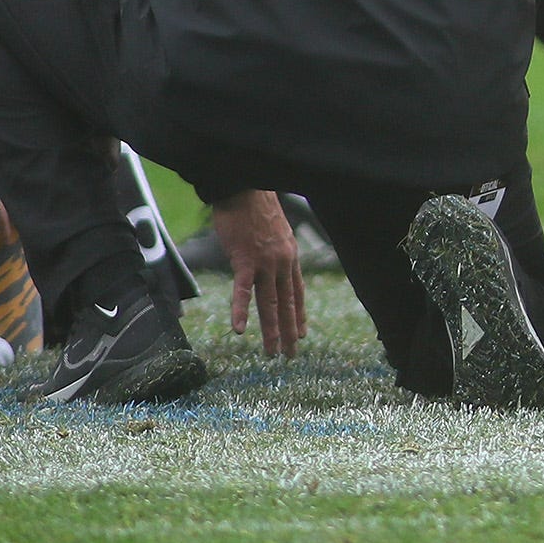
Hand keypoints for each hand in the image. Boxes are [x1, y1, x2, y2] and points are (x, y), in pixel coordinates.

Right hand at [212, 191, 305, 357]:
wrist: (246, 188)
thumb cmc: (256, 205)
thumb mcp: (275, 229)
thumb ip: (275, 249)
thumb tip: (271, 259)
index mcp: (290, 255)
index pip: (298, 291)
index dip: (300, 314)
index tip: (303, 333)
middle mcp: (282, 263)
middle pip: (287, 303)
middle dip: (289, 331)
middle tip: (291, 354)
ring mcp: (265, 263)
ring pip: (270, 303)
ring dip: (271, 330)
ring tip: (273, 352)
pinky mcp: (244, 260)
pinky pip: (243, 291)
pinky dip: (241, 311)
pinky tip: (240, 330)